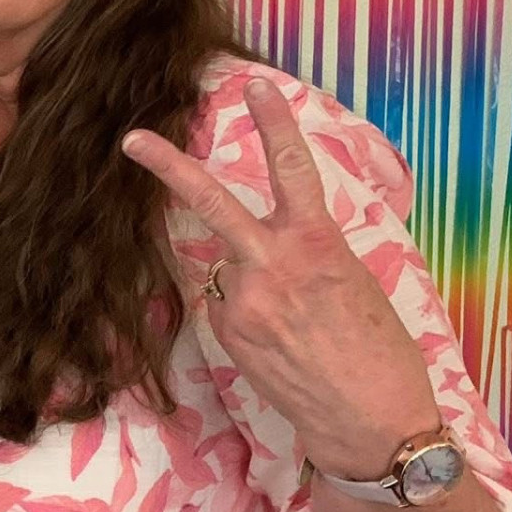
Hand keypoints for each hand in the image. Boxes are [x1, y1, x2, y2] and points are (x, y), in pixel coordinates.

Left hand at [121, 76, 439, 479]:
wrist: (371, 425)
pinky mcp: (228, 334)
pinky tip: (281, 343)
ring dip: (253, 281)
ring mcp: (243, 302)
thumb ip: (310, 250)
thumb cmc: (380, 351)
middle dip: (168, 167)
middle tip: (131, 138)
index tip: (256, 86)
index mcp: (317, 244)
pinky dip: (250, 313)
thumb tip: (275, 241)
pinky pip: (229, 304)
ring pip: (230, 267)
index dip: (275, 124)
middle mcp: (271, 267)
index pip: (292, 170)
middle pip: (212, 204)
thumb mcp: (357, 281)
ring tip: (296, 324)